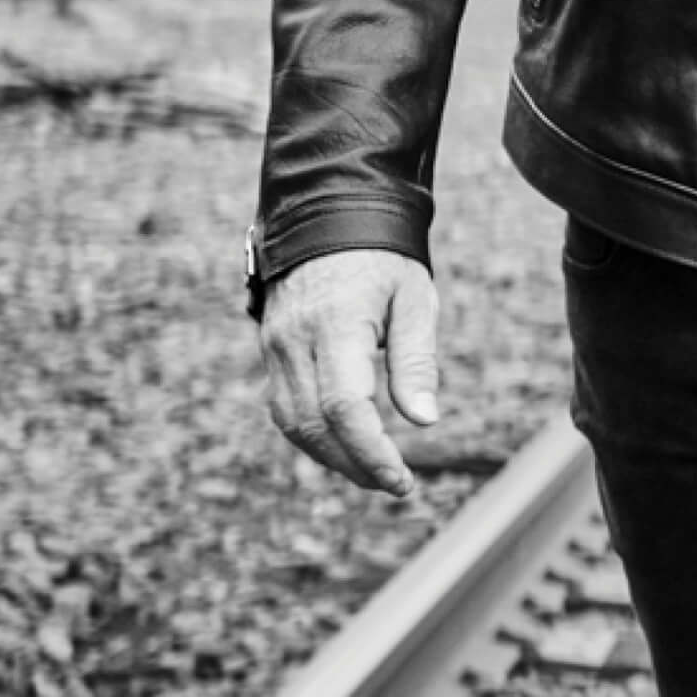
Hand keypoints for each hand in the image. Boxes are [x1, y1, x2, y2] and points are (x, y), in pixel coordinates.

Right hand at [260, 249, 439, 496]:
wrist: (329, 213)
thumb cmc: (383, 258)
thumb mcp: (414, 299)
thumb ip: (417, 361)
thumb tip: (425, 421)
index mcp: (336, 324)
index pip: (345, 408)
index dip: (371, 452)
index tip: (400, 481)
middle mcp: (295, 339)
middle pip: (314, 425)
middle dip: (354, 465)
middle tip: (393, 483)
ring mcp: (276, 345)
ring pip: (292, 423)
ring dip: (331, 457)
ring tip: (373, 471)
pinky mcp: (271, 348)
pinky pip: (284, 406)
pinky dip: (312, 435)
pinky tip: (344, 445)